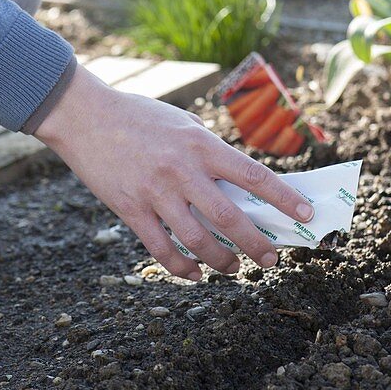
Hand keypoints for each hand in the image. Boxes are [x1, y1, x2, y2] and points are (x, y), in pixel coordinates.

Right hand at [33, 65, 314, 279]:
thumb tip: (236, 181)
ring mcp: (155, 192)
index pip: (252, 175)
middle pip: (230, 217)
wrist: (84, 115)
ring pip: (198, 240)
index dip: (283, 198)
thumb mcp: (181, 121)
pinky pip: (161, 249)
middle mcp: (181, 170)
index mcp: (200, 144)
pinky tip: (194, 274)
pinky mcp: (130, 209)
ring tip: (233, 269)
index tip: (306, 215)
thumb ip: (207, 149)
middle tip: (271, 260)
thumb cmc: (136, 115)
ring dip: (222, 261)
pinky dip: (181, 267)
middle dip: (256, 244)